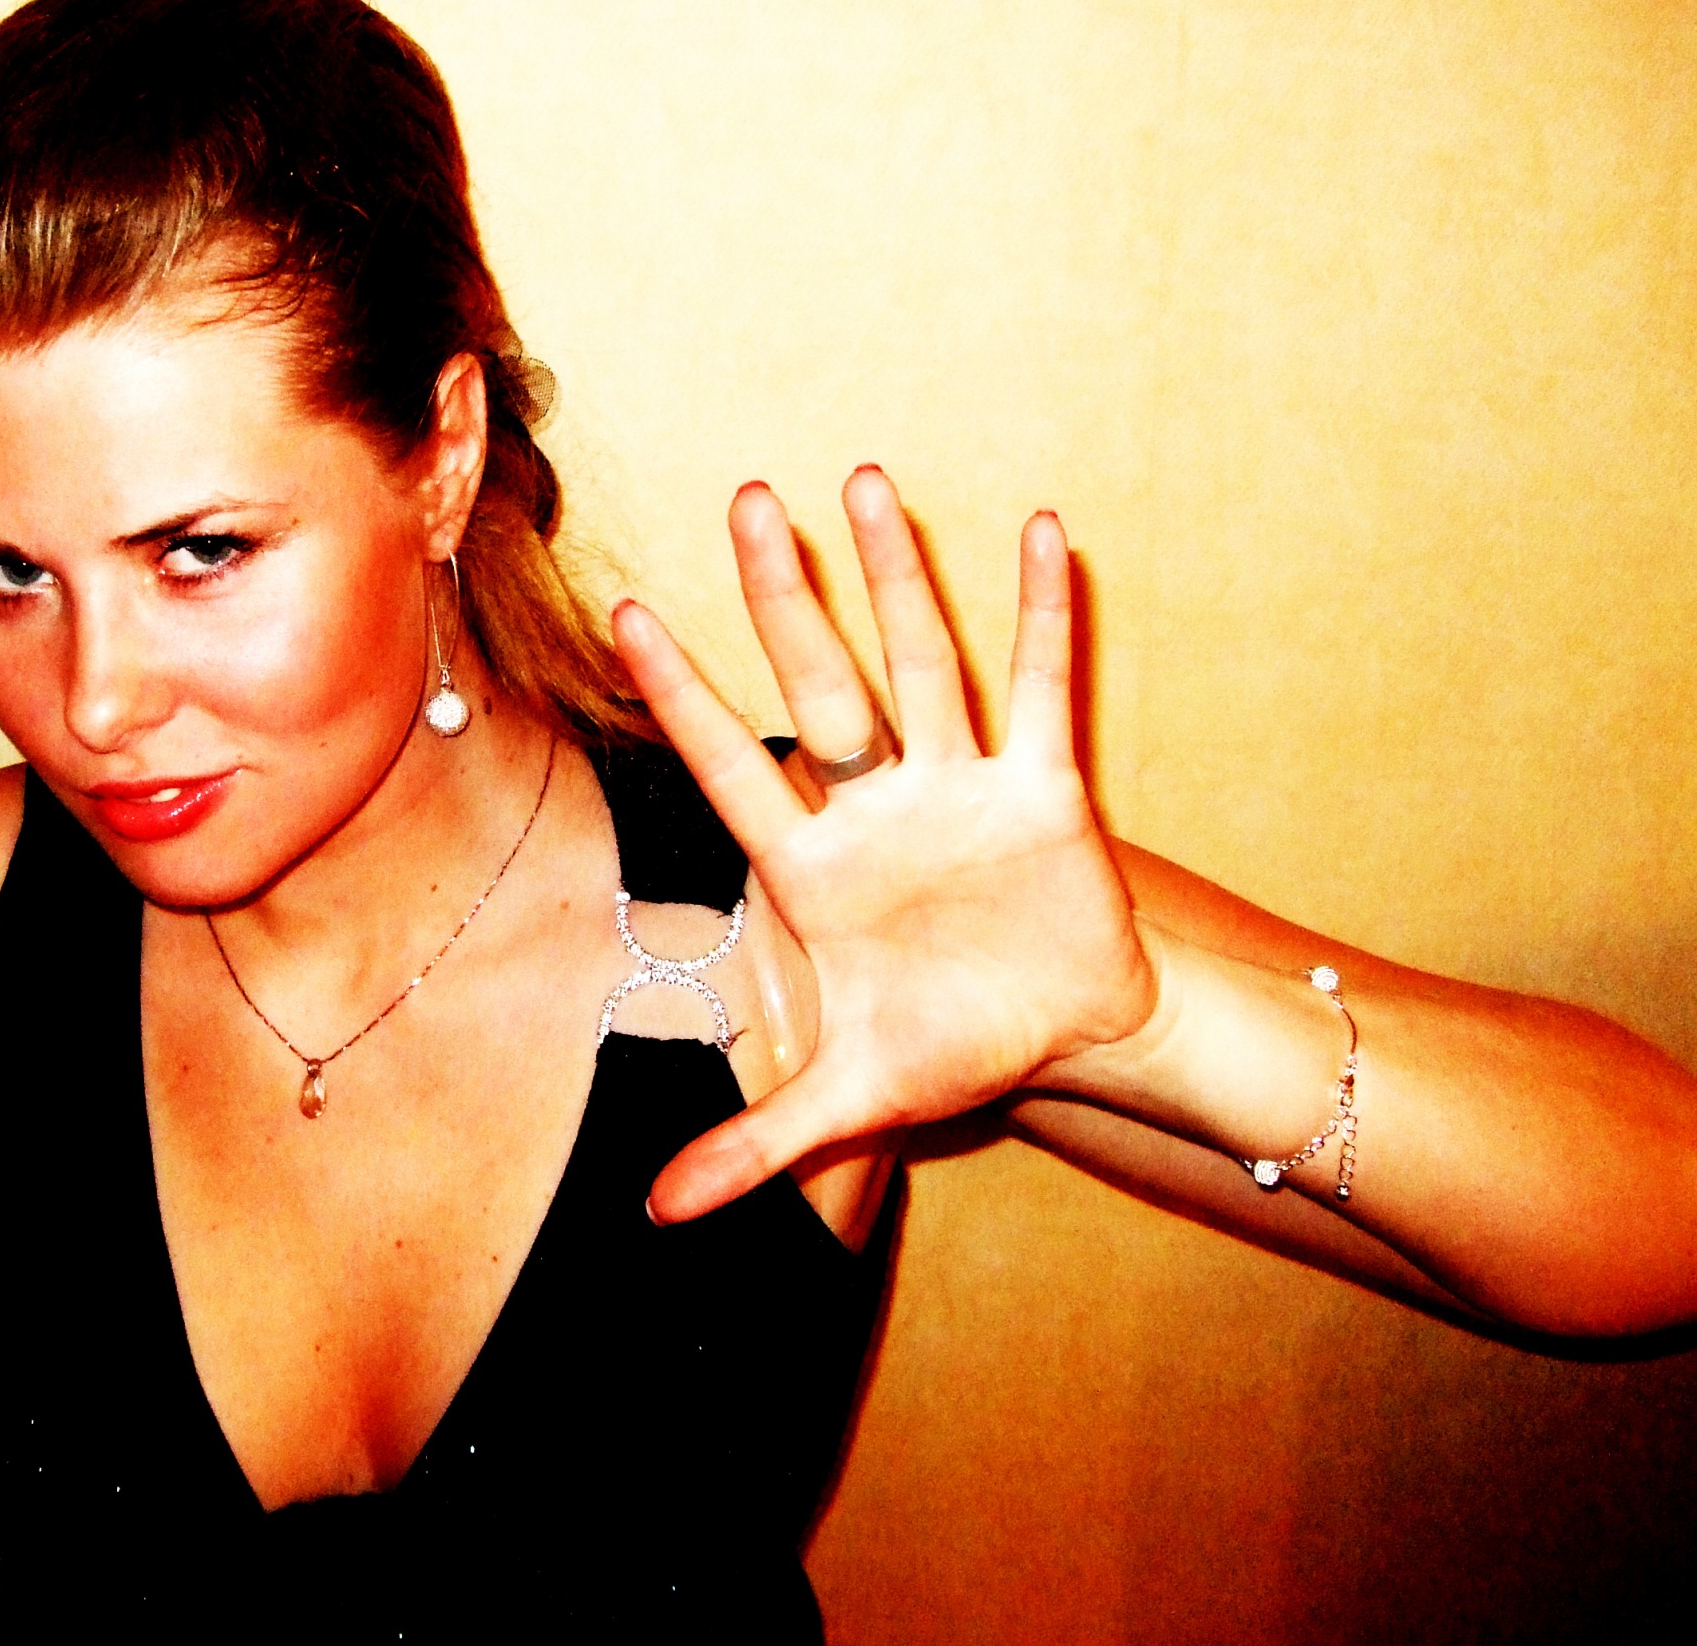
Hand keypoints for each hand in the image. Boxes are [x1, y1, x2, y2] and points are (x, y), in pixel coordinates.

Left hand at [613, 468, 1155, 1222]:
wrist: (1070, 1034)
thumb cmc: (952, 1046)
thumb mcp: (852, 1100)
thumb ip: (758, 1144)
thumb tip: (656, 1220)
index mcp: (814, 867)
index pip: (732, 764)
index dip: (682, 694)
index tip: (627, 612)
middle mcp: (876, 805)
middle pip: (822, 682)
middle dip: (785, 596)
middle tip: (746, 500)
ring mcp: (958, 785)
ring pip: (923, 661)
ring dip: (901, 575)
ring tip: (865, 476)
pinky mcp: (1042, 787)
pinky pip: (1040, 689)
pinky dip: (1042, 617)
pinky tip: (1039, 532)